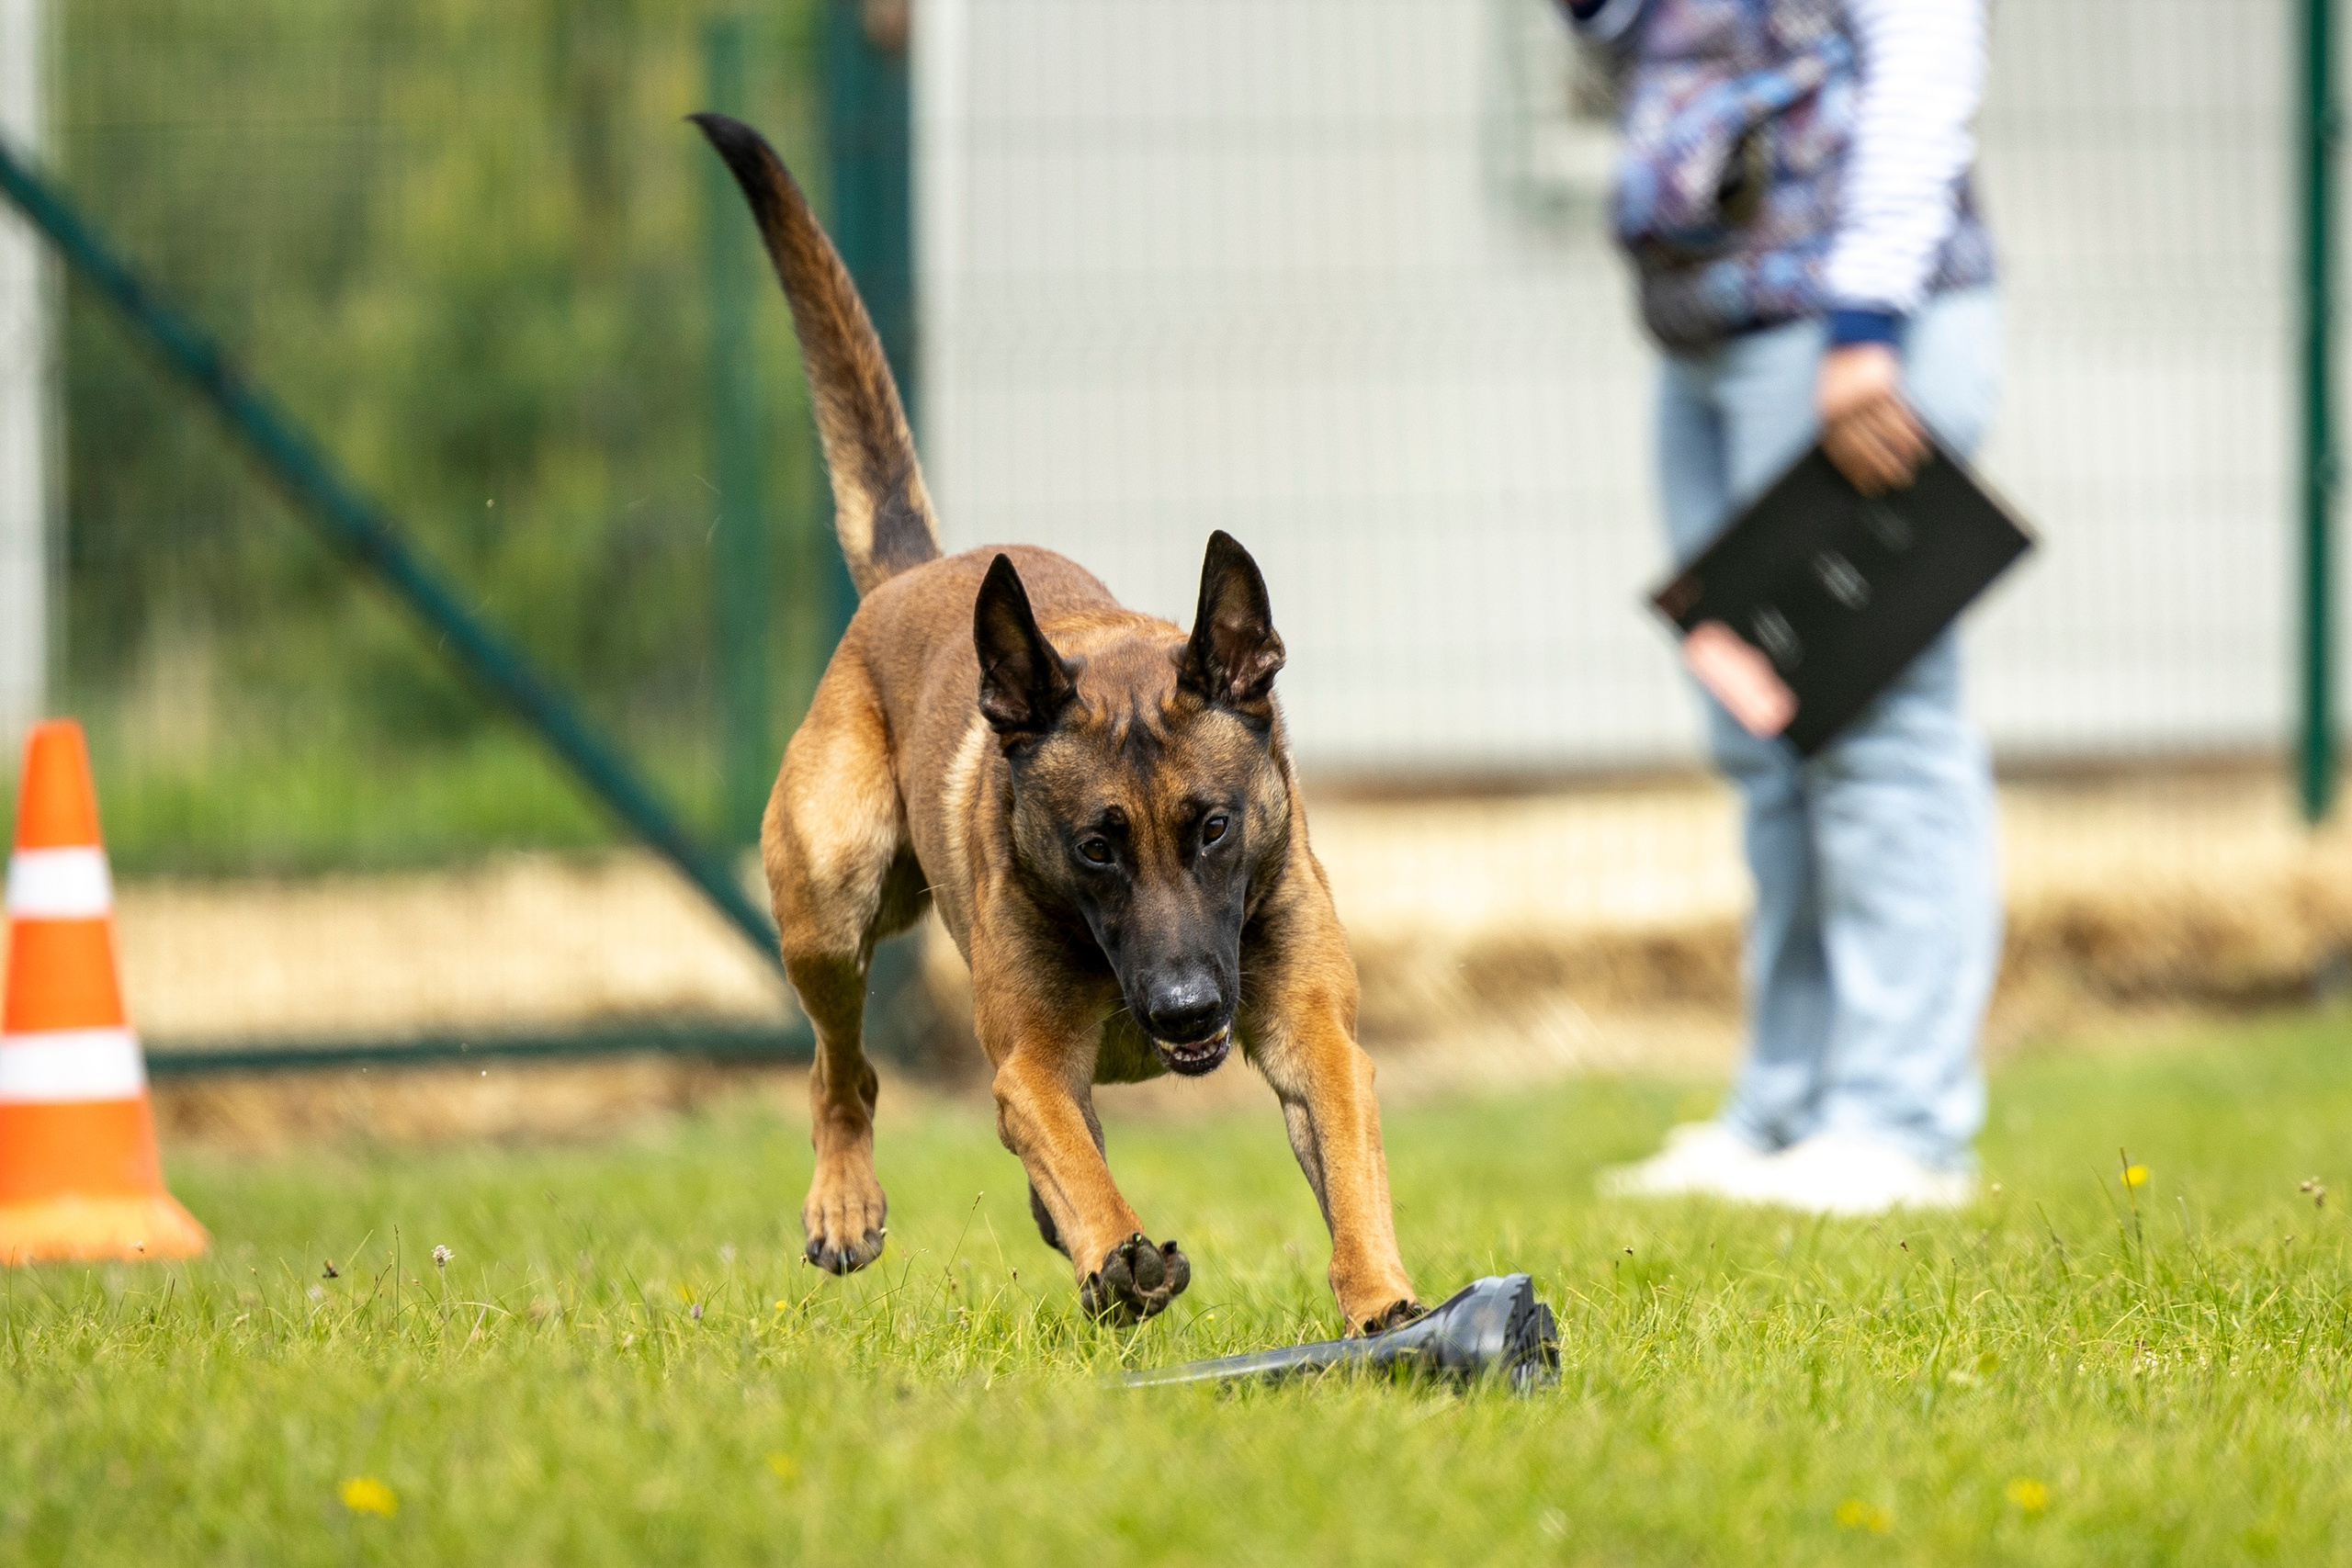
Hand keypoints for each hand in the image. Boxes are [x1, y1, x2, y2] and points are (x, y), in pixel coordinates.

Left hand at [1817, 343, 1928, 493]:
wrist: (1853, 334)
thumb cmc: (1840, 370)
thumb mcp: (1829, 398)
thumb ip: (1837, 423)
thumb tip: (1854, 458)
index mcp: (1827, 414)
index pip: (1843, 452)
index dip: (1858, 472)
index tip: (1870, 487)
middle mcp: (1844, 408)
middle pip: (1867, 446)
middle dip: (1884, 467)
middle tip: (1898, 483)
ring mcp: (1864, 397)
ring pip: (1887, 433)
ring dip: (1903, 453)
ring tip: (1913, 468)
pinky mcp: (1883, 386)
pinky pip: (1900, 415)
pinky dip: (1912, 433)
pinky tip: (1921, 445)